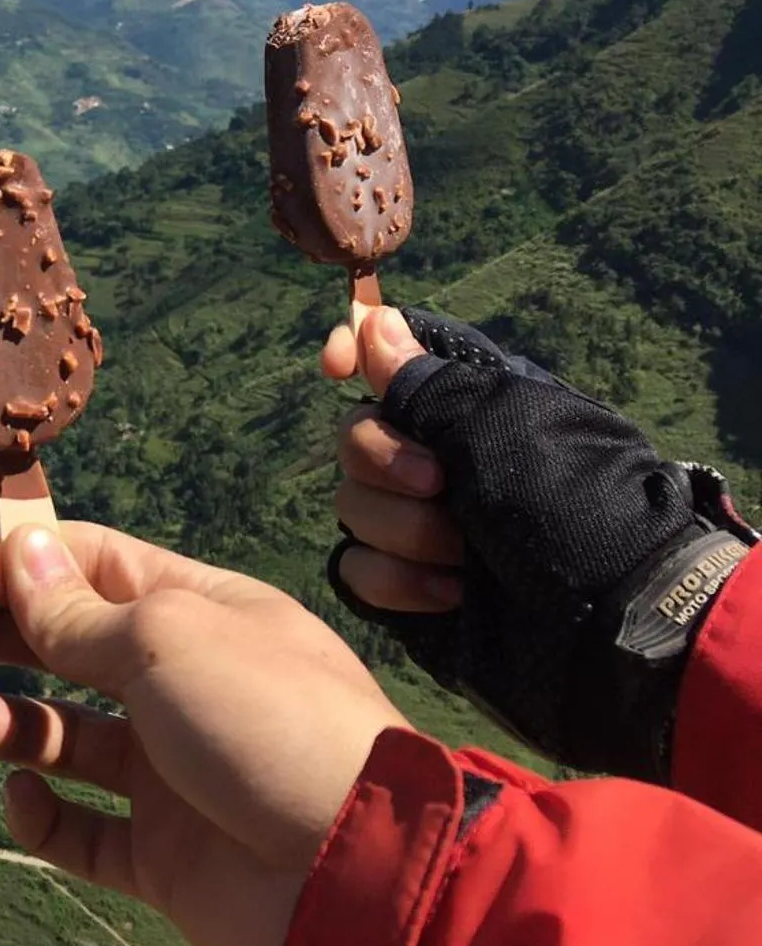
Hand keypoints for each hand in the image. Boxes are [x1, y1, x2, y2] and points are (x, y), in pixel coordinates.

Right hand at [0, 523, 407, 945]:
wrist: (358, 874)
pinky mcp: (168, 858)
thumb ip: (80, 610)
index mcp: (203, 614)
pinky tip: (26, 797)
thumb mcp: (167, 640)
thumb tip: (19, 552)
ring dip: (14, 723)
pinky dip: (44, 815)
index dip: (29, 564)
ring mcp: (177, 775)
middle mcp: (188, 688)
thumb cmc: (270, 726)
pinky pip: (86, 832)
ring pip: (69, 738)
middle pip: (71, 646)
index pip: (101, 566)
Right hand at [317, 304, 756, 778]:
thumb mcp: (505, 428)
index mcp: (468, 408)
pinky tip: (449, 594)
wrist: (610, 624)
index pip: (388, 359)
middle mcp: (439, 459)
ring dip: (404, 530)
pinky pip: (356, 568)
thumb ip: (426, 382)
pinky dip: (396, 581)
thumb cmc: (572, 508)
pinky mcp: (408, 585)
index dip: (352, 353)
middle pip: (355, 435)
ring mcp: (420, 525)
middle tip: (440, 486)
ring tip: (464, 556)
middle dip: (385, 461)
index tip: (336, 368)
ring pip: (352, 505)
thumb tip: (373, 321)